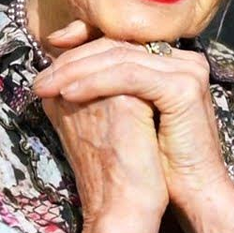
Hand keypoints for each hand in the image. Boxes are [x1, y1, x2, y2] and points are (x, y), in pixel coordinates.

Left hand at [34, 21, 233, 214]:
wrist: (193, 193)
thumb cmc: (159, 161)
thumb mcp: (130, 116)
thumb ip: (109, 88)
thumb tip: (62, 72)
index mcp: (173, 62)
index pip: (121, 40)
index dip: (83, 41)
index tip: (49, 54)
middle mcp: (184, 59)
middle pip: (118, 46)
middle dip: (72, 59)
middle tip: (40, 79)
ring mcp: (188, 70)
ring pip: (120, 59)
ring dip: (76, 71)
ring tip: (46, 87)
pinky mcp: (183, 87)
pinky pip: (129, 76)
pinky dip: (95, 83)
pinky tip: (69, 94)